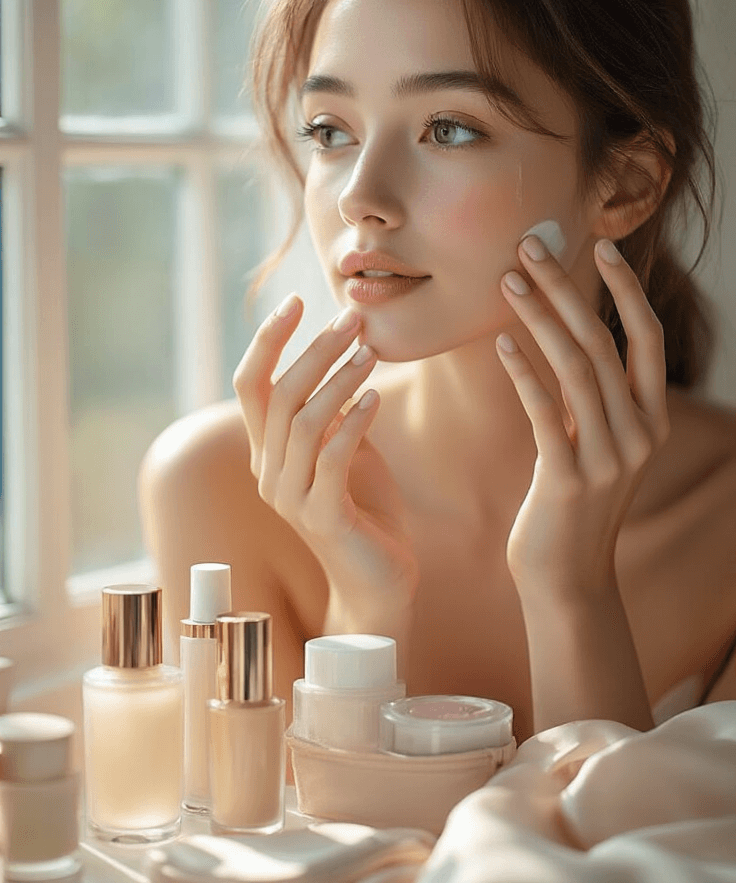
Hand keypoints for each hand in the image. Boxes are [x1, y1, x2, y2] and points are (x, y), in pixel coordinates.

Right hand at [233, 297, 419, 615]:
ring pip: (303, 424)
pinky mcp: (324, 518)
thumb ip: (333, 409)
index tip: (296, 301)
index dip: (268, 341)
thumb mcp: (345, 448)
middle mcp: (268, 473)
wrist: (378, 581)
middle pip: (278, 396)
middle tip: (351, 319)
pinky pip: (333, 459)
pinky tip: (376, 398)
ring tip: (371, 353)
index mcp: (266, 452)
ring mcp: (291, 498)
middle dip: (314, 350)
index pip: (251, 384)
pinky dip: (354, 422)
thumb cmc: (365, 510)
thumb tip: (342, 353)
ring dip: (339, 381)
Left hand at [496, 235, 669, 603]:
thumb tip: (570, 334)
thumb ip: (595, 398)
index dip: (627, 289)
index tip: (602, 245)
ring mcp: (607, 458)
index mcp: (653, 419)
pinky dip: (523, 373)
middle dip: (567, 288)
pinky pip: (545, 413)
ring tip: (507, 281)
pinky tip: (501, 343)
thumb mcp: (599, 446)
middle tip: (529, 248)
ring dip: (539, 319)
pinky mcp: (566, 480)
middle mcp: (639, 433)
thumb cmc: (573, 506)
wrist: (569, 580)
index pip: (648, 338)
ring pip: (576, 369)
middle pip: (604, 343)